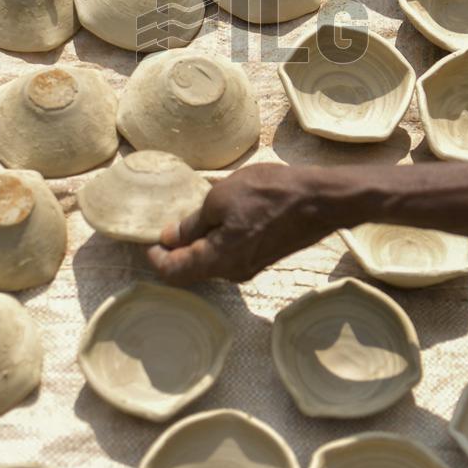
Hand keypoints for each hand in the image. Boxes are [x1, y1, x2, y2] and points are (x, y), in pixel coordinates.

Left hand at [147, 163, 333, 284]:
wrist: (319, 201)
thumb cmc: (269, 194)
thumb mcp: (222, 198)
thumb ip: (193, 222)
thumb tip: (170, 236)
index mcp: (217, 260)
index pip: (173, 272)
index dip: (156, 256)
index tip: (149, 239)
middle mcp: (231, 272)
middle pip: (191, 270)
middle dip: (175, 251)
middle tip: (167, 224)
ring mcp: (249, 267)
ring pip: (211, 262)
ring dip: (198, 244)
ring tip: (194, 216)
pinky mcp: (263, 257)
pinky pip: (229, 256)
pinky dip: (217, 242)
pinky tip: (220, 219)